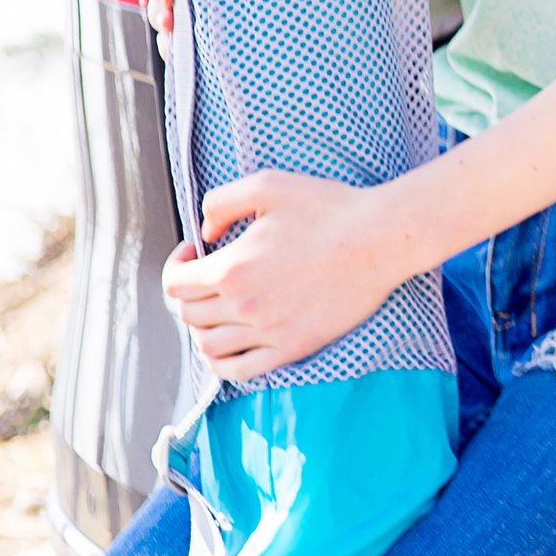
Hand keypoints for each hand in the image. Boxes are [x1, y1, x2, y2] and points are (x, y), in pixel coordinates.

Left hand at [160, 170, 416, 378]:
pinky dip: (222, 363)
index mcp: (233, 268)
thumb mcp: (268, 185)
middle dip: (189, 294)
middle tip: (207, 278)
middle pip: (188, 314)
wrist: (380, 240)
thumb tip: (204, 232)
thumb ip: (221, 202)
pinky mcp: (293, 347)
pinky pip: (240, 370)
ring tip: (217, 310)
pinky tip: (229, 344)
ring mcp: (269, 332)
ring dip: (202, 327)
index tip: (193, 254)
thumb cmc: (329, 208)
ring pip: (208, 346)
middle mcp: (245, 306)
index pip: (175, 284)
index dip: (176, 266)